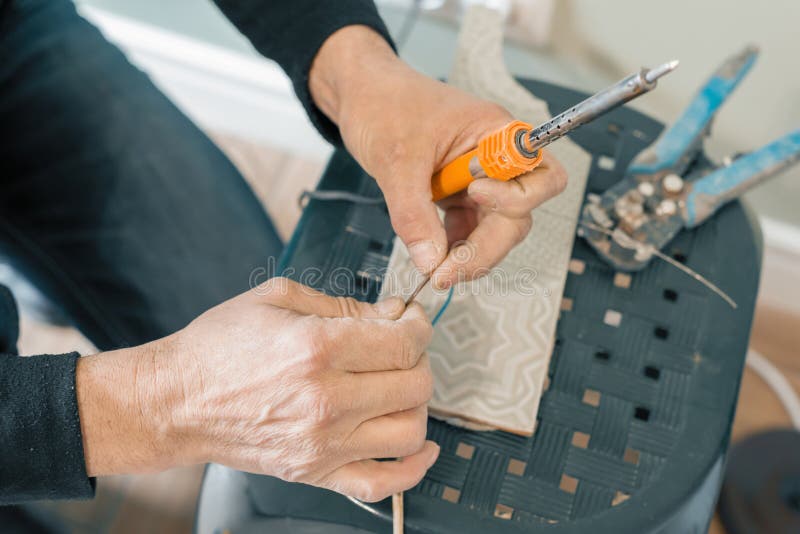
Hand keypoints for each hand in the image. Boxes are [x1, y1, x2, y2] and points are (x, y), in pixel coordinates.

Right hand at [77, 279, 437, 501]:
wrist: (176, 402)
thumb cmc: (219, 347)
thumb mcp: (279, 299)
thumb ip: (345, 305)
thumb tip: (393, 316)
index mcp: (317, 349)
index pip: (404, 343)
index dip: (419, 327)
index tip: (413, 321)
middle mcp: (326, 400)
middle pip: (415, 385)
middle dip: (418, 359)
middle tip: (402, 348)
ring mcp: (322, 444)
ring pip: (410, 431)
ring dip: (417, 406)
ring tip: (398, 387)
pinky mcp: (315, 472)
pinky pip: (382, 484)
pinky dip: (412, 469)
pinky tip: (421, 447)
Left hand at [309, 26, 567, 287]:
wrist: (359, 95)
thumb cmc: (383, 104)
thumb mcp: (396, 159)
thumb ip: (413, 214)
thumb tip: (431, 262)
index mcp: (496, 134)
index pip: (542, 176)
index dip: (516, 198)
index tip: (474, 197)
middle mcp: (495, 159)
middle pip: (517, 215)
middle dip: (486, 247)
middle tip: (446, 273)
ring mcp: (477, 179)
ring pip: (494, 229)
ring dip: (470, 255)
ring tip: (436, 273)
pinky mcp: (457, 194)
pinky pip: (467, 230)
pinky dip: (453, 249)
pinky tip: (432, 260)